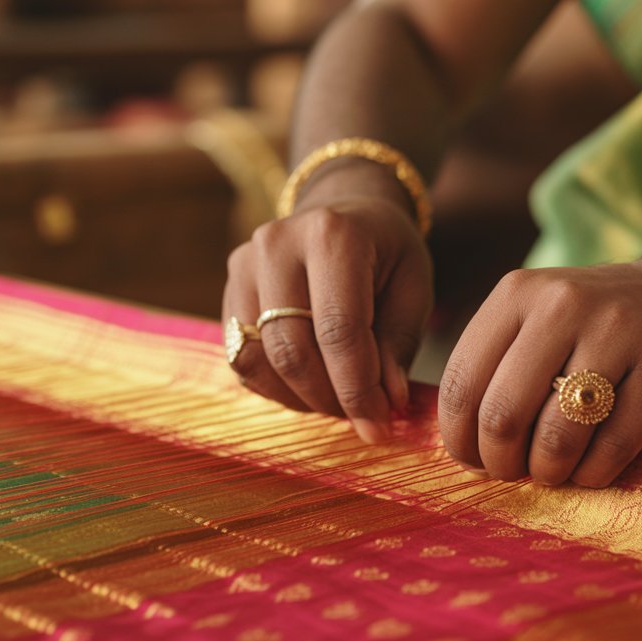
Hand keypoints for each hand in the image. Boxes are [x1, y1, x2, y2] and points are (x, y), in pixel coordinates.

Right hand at [223, 196, 432, 441]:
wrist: (342, 213)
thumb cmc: (386, 255)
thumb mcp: (413, 289)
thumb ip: (398, 344)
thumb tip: (387, 402)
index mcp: (332, 235)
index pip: (338, 330)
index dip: (357, 390)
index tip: (379, 427)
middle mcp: (277, 243)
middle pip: (290, 349)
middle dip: (328, 398)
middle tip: (361, 418)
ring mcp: (243, 264)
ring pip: (257, 359)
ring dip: (299, 398)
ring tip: (337, 401)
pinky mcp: (228, 287)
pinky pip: (240, 357)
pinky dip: (275, 387)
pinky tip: (309, 386)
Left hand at [437, 253, 641, 486]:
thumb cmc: (593, 327)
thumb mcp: (536, 320)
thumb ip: (494, 368)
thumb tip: (461, 447)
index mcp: (518, 293)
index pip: (461, 382)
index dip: (458, 438)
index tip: (472, 459)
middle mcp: (564, 304)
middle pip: (504, 414)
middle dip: (500, 461)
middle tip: (513, 471)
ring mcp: (618, 333)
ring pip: (557, 436)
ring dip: (548, 471)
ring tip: (553, 470)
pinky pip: (612, 447)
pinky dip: (593, 473)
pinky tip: (591, 468)